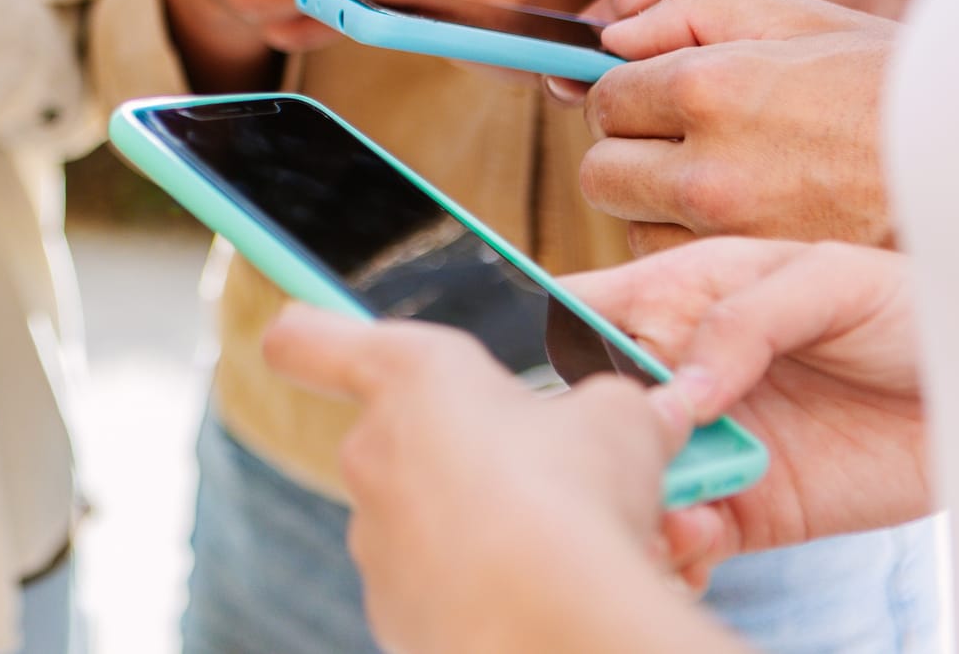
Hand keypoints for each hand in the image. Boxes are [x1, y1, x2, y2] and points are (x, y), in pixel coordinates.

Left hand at [263, 307, 739, 653]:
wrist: (556, 624)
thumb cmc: (578, 498)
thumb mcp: (621, 422)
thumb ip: (613, 410)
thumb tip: (651, 415)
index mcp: (410, 376)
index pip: (307, 338)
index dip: (311, 333)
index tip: (307, 333)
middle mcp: (372, 451)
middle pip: (402, 438)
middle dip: (469, 453)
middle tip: (547, 476)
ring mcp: (374, 537)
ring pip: (427, 518)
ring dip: (482, 523)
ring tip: (559, 543)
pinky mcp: (391, 609)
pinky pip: (434, 583)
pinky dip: (478, 585)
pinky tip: (537, 590)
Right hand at [568, 239, 928, 581]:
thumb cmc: (908, 307)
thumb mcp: (829, 279)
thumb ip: (745, 318)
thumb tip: (682, 382)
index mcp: (680, 297)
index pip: (581, 308)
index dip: (549, 333)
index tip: (562, 369)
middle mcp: (680, 373)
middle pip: (595, 406)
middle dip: (587, 437)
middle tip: (614, 456)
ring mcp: (711, 442)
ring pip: (634, 477)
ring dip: (629, 500)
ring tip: (657, 511)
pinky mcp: (748, 507)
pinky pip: (688, 535)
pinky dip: (676, 549)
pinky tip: (693, 542)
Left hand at [581, 0, 896, 253]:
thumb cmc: (889, 84)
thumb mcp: (799, 19)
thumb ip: (693, 11)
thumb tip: (612, 33)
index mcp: (708, 87)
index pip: (604, 98)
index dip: (627, 98)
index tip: (654, 101)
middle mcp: (706, 167)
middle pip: (600, 172)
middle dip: (628, 155)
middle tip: (676, 144)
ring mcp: (729, 233)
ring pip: (633, 226)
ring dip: (659, 208)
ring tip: (725, 182)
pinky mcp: (753, 279)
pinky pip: (681, 266)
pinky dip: (695, 247)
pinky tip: (744, 220)